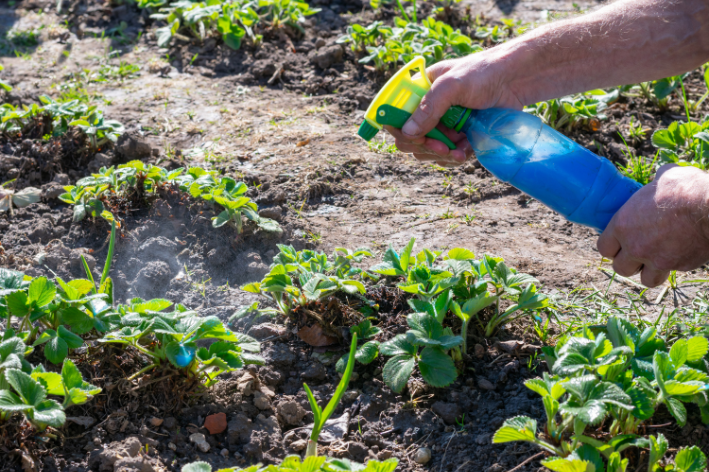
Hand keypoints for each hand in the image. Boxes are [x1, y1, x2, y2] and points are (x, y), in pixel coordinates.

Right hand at [384, 50, 525, 165]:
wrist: (517, 80)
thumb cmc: (484, 73)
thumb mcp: (452, 85)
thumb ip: (429, 107)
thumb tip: (408, 133)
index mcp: (420, 91)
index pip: (395, 115)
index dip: (399, 130)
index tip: (415, 139)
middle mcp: (428, 109)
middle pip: (410, 138)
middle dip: (424, 147)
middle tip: (441, 148)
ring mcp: (444, 124)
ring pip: (427, 151)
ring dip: (440, 156)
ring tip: (459, 152)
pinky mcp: (459, 136)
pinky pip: (447, 156)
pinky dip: (454, 158)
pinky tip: (466, 151)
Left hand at [597, 164, 708, 286]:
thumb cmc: (685, 189)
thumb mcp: (664, 177)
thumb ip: (655, 182)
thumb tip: (661, 176)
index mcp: (623, 225)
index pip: (604, 248)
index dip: (612, 247)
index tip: (620, 243)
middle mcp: (635, 246)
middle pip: (620, 268)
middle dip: (628, 262)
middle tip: (638, 253)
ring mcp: (656, 259)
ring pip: (645, 279)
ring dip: (649, 271)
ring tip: (657, 259)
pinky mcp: (678, 266)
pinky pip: (671, 273)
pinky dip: (673, 267)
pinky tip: (679, 254)